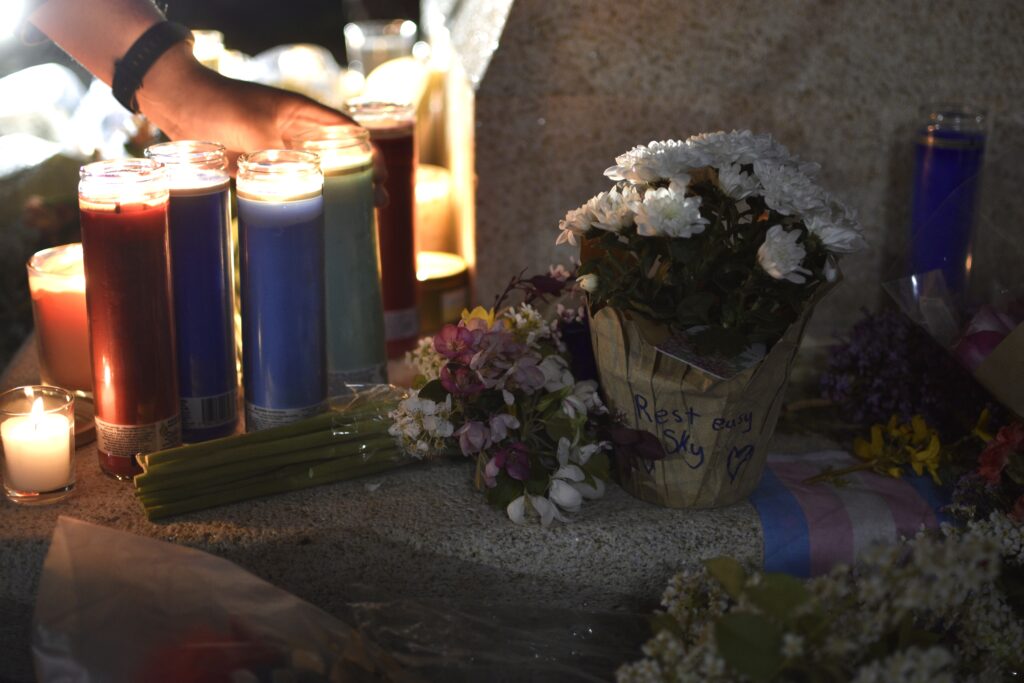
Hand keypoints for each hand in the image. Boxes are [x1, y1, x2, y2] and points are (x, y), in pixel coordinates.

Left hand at [138, 43, 386, 203]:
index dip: (370, 154)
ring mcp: (277, 147)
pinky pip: (288, 182)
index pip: (349, 133)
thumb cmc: (218, 105)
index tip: (384, 177)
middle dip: (360, 178)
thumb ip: (281, 158)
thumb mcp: (255, 130)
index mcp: (303, 113)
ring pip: (317, 172)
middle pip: (338, 156)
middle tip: (377, 203)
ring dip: (336, 191)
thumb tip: (306, 188)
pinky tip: (315, 213)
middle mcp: (295, 130)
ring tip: (355, 213)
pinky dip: (304, 196)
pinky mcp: (258, 163)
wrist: (175, 100)